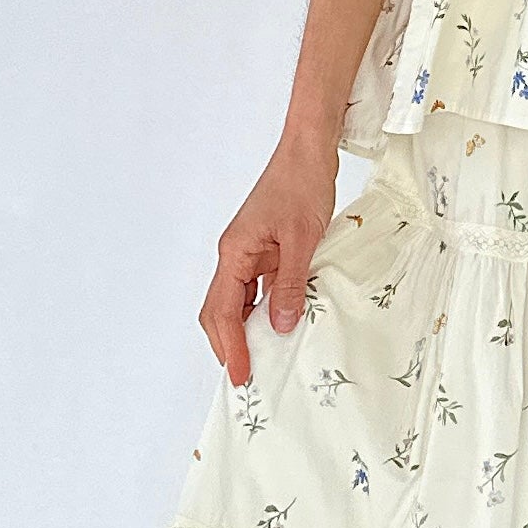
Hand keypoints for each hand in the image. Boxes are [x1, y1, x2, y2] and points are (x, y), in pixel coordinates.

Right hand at [200, 138, 339, 385]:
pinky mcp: (263, 250)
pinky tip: (278, 325)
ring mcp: (247, 253)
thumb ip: (289, 285)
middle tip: (246, 376)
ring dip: (244, 330)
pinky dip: (261, 310)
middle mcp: (234, 255)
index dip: (231, 346)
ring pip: (236, 302)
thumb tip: (280, 327)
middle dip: (228, 345)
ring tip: (260, 359)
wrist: (308, 152)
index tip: (241, 375)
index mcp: (234, 253)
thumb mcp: (301, 241)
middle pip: (219, 310)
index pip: (224, 311)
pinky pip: (256, 289)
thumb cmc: (302, 186)